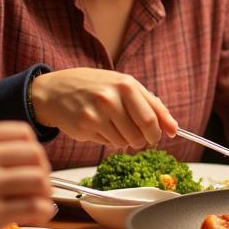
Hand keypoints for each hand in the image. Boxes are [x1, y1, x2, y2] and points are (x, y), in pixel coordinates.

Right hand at [0, 122, 54, 228]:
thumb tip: (30, 150)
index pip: (24, 133)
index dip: (34, 151)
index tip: (31, 166)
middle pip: (36, 155)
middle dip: (43, 172)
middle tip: (38, 188)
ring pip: (40, 180)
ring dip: (45, 193)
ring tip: (37, 202)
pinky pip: (36, 206)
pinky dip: (45, 212)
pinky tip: (38, 216)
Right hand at [30, 68, 176, 148]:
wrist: (54, 90)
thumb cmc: (94, 87)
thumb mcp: (124, 86)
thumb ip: (151, 105)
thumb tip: (174, 128)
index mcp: (126, 85)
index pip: (151, 119)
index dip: (158, 132)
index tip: (159, 136)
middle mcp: (111, 98)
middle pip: (140, 134)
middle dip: (142, 140)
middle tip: (137, 135)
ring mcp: (96, 112)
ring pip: (125, 142)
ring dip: (124, 140)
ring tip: (113, 126)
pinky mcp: (84, 126)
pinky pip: (108, 143)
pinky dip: (108, 140)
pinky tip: (99, 126)